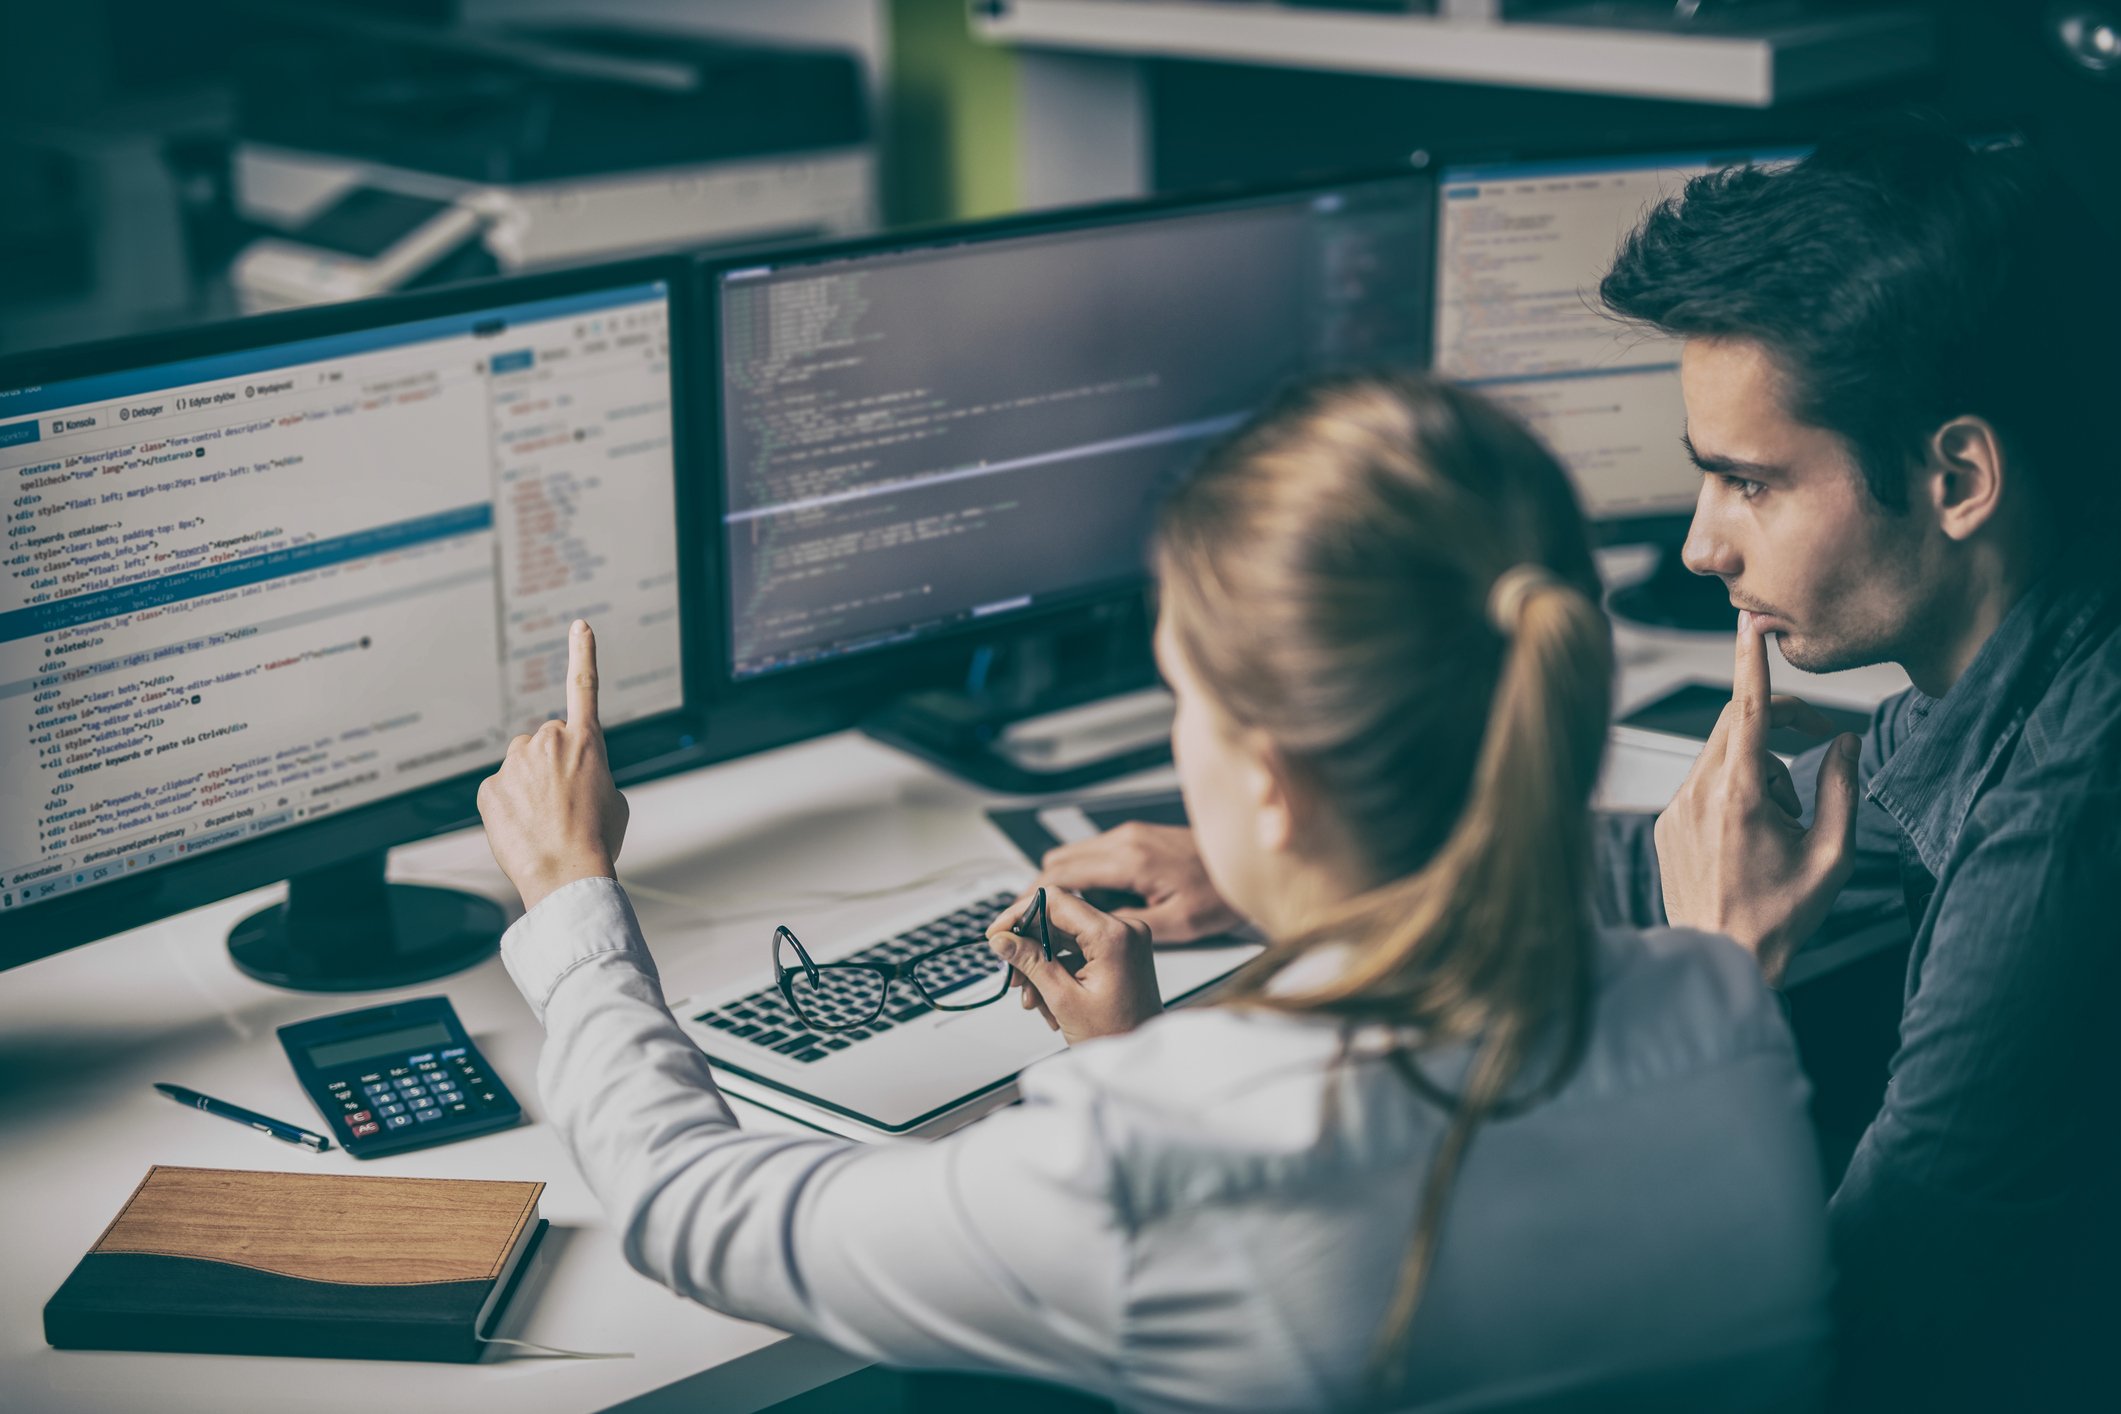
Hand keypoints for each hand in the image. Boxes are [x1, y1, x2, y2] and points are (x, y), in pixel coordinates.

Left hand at [478, 620, 629, 911]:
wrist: (566, 873)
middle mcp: (549, 741)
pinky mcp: (489, 786)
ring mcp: (515, 763)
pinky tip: (524, 827)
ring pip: (521, 765)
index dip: (584, 653)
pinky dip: (509, 806)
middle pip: (547, 742)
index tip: (580, 627)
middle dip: (552, 764)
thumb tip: (569, 779)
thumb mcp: (614, 800)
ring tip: (546, 820)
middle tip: (565, 802)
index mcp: (587, 742)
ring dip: (530, 785)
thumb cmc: (597, 841)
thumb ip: (592, 773)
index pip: (585, 686)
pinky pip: (500, 789)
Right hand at [987, 887, 1161, 1045]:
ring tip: (1032, 999)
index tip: (997, 933)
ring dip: (1042, 965)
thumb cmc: (1117, 1036)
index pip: (1056, 901)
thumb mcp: (1064, 999)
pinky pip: (1078, 951)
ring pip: (1065, 938)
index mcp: (1114, 935)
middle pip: (1059, 919)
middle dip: (1030, 947)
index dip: (1019, 914)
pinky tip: (1049, 1001)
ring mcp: (1124, 941)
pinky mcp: (1120, 953)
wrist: (1142, 1059)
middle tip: (1012, 974)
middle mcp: (1124, 929)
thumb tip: (1001, 939)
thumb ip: (1030, 962)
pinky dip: (1059, 971)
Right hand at [1038, 822, 1241, 943]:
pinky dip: (1082, 877)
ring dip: (1061, 886)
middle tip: (1034, 926)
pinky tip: (1094, 906)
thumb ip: (1124, 926)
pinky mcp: (1136, 837)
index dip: (1031, 900)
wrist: (1249, 861)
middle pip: (1057, 861)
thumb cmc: (1220, 894)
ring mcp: (1129, 835)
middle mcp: (1125, 840)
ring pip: (1072, 855)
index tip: (1015, 921)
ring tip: (1063, 922)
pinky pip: (1093, 854)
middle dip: (1039, 894)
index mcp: (1130, 860)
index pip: (1059, 875)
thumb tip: (1085, 932)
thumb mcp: (1175, 924)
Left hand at [1654, 611, 1861, 982]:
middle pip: (1736, 723)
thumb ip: (1843, 789)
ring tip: (1785, 821)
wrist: (1722, 958)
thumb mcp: (1833, 855)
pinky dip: (1734, 790)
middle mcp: (1698, 793)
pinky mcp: (1666, 823)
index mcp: (1739, 795)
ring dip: (1761, 766)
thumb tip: (1846, 742)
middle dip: (1778, 722)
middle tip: (1819, 741)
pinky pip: (1703, 783)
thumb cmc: (1781, 916)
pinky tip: (1752, 835)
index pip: (1745, 709)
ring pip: (1722, 754)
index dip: (1750, 661)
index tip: (1750, 624)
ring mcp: (1675, 808)